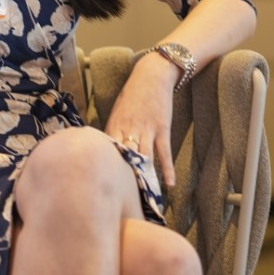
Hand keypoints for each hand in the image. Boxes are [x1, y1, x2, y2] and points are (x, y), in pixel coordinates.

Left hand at [104, 52, 180, 187]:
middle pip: (126, 159)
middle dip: (125, 178)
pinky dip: (167, 169)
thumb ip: (113, 131)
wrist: (152, 76)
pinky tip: (169, 184)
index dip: (107, 168)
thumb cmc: (132, 94)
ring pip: (144, 158)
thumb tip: (107, 149)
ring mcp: (146, 130)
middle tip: (125, 198)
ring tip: (146, 198)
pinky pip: (164, 153)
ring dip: (145, 178)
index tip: (104, 185)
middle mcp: (128, 129)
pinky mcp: (162, 129)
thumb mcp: (117, 110)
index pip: (109, 152)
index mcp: (114, 125)